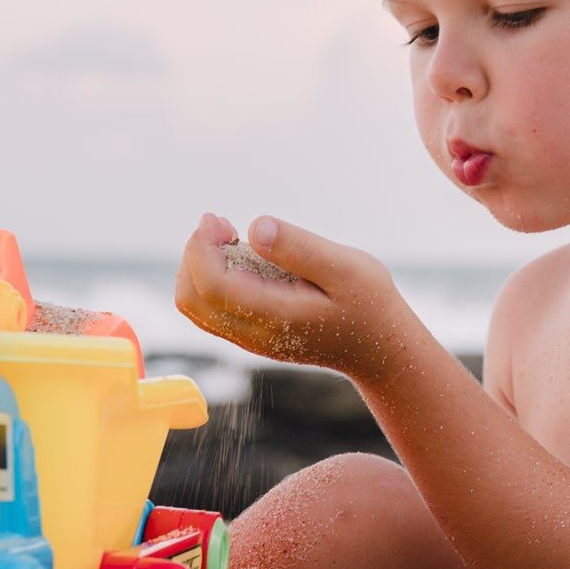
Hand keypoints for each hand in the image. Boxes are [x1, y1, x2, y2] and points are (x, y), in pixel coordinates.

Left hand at [172, 214, 414, 381]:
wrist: (379, 348)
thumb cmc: (368, 303)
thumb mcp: (346, 267)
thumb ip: (300, 249)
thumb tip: (256, 227)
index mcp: (275, 317)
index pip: (212, 286)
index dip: (201, 247)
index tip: (219, 220)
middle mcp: (254, 334)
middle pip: (191, 299)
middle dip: (194, 254)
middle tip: (223, 225)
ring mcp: (250, 338)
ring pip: (194, 306)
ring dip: (199, 265)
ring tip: (230, 237)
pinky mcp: (251, 334)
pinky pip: (209, 309)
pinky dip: (210, 278)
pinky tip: (239, 256)